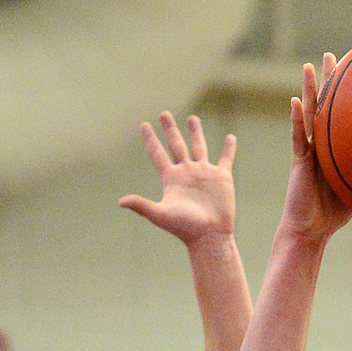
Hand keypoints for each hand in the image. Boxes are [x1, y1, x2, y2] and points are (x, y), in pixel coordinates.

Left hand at [119, 114, 238, 246]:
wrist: (210, 237)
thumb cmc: (185, 228)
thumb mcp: (161, 215)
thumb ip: (142, 205)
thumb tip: (121, 202)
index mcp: (171, 179)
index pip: (158, 154)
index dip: (150, 140)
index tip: (144, 125)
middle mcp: (187, 173)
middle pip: (176, 145)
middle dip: (170, 129)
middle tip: (164, 113)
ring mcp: (205, 174)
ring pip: (199, 147)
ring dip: (195, 132)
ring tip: (192, 118)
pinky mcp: (222, 178)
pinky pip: (226, 159)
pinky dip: (228, 149)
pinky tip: (231, 137)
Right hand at [281, 58, 351, 242]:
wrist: (311, 229)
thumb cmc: (333, 215)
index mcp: (335, 149)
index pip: (342, 116)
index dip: (347, 95)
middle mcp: (320, 145)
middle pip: (324, 106)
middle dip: (328, 81)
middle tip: (334, 56)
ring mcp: (308, 151)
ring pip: (308, 114)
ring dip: (309, 90)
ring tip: (310, 67)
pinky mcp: (298, 161)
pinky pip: (297, 137)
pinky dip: (296, 119)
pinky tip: (294, 101)